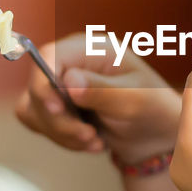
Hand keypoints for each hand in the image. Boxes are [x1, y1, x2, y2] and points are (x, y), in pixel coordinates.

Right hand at [15, 32, 181, 162]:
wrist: (157, 133)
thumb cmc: (152, 107)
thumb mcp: (133, 99)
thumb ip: (101, 90)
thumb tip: (69, 80)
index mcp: (91, 48)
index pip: (48, 55)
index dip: (44, 82)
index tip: (58, 109)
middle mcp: (71, 63)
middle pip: (37, 87)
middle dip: (59, 119)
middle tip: (89, 136)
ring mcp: (62, 85)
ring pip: (34, 109)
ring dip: (61, 132)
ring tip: (94, 141)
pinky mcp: (58, 107)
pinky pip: (41, 123)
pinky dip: (62, 138)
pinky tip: (90, 142)